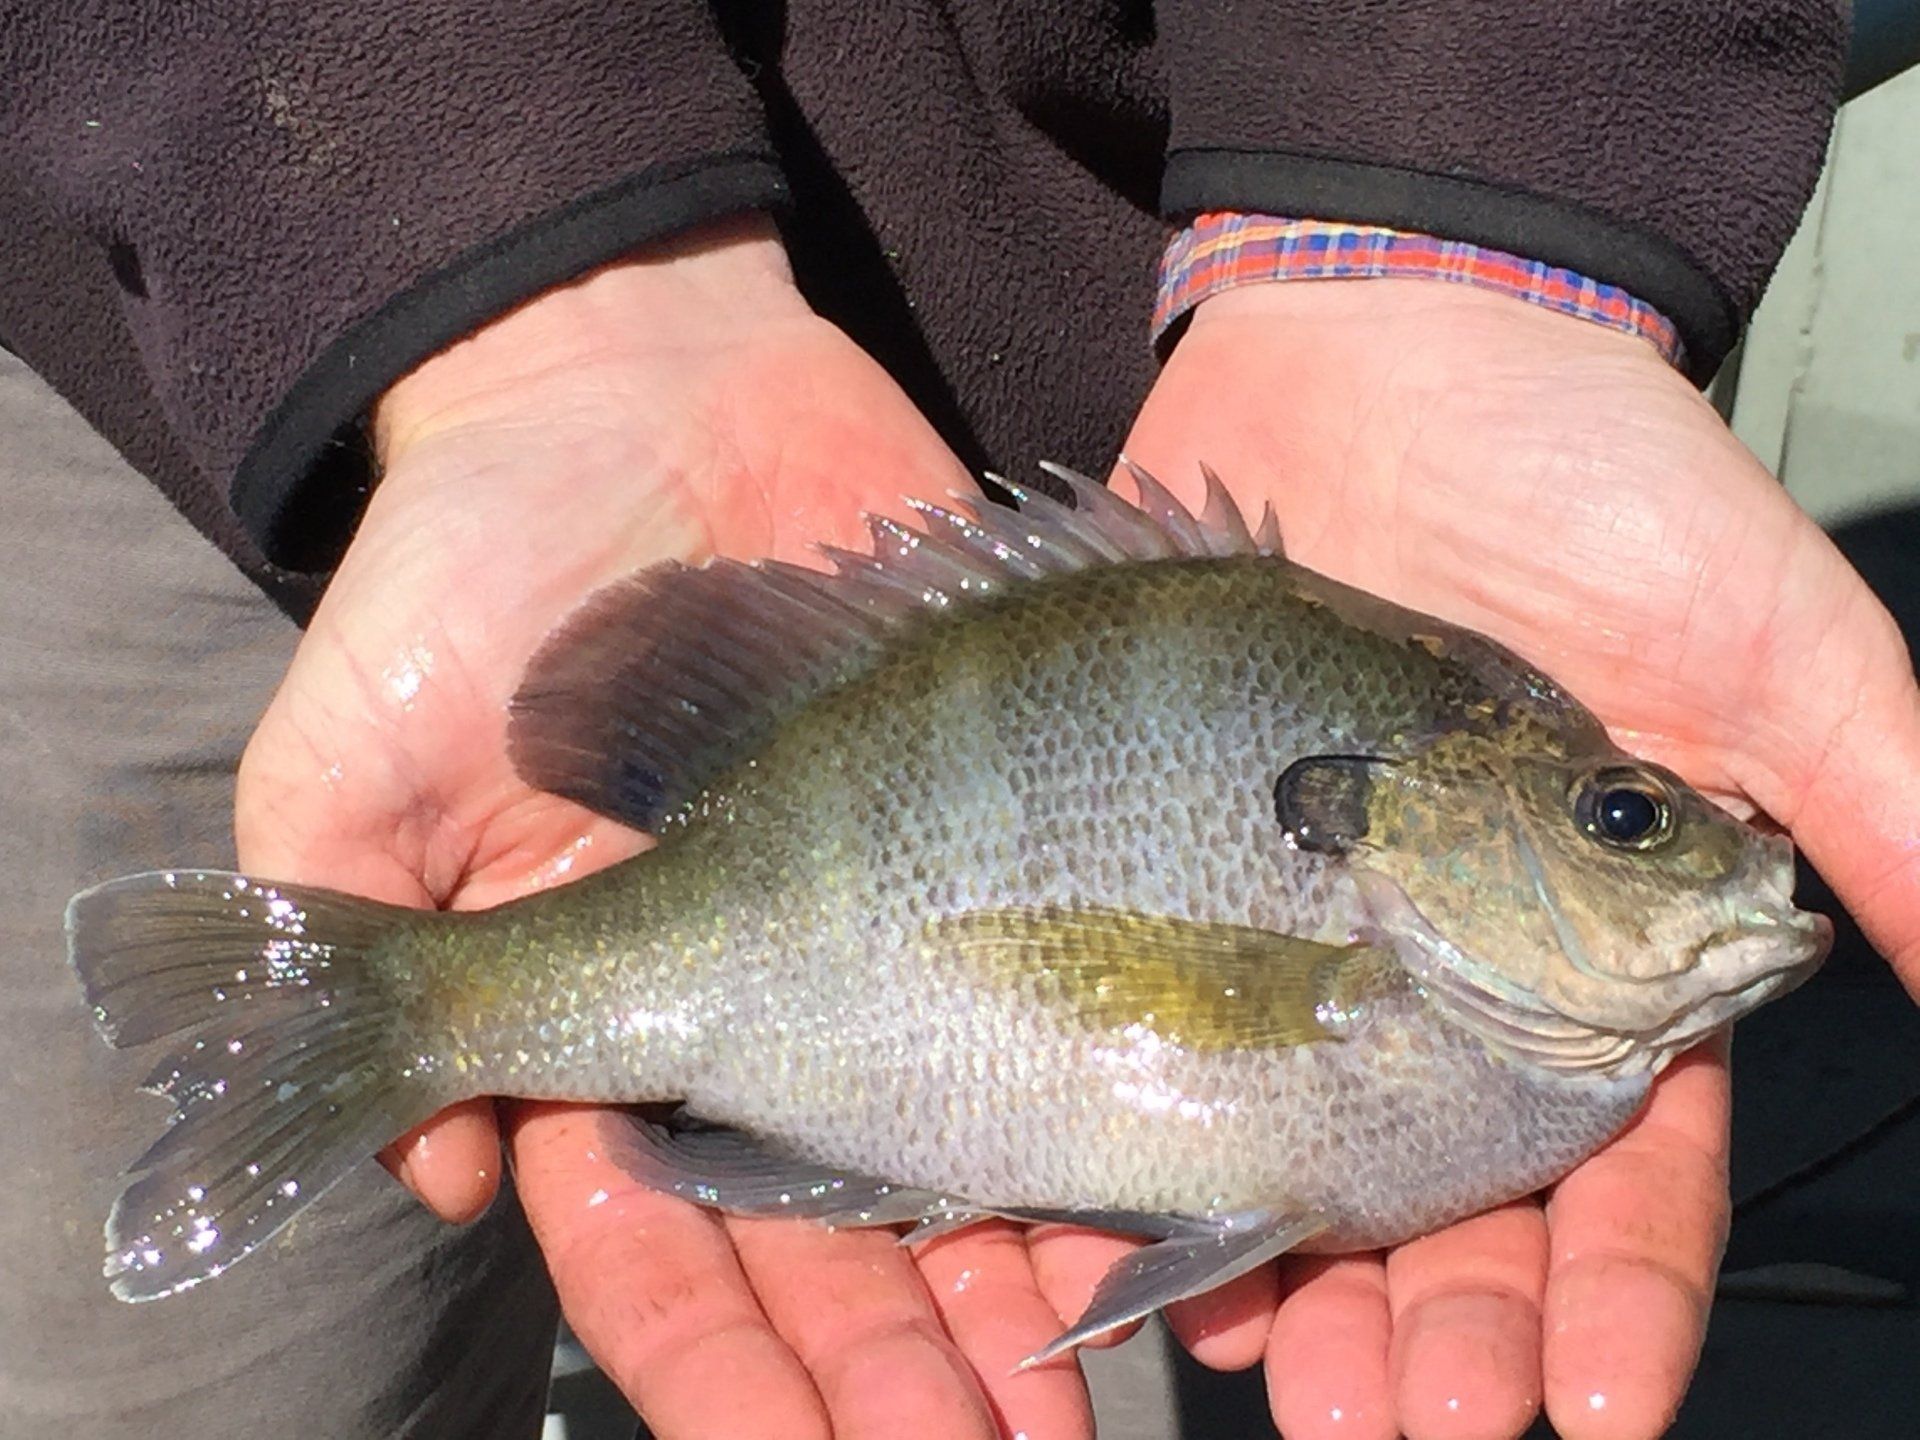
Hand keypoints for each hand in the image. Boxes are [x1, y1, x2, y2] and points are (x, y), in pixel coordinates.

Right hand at [234, 218, 1097, 1438]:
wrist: (634, 376)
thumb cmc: (467, 560)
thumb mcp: (354, 752)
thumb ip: (360, 948)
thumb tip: (432, 1185)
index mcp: (621, 1001)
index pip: (660, 1233)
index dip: (722, 1355)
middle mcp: (771, 979)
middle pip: (838, 1226)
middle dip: (889, 1359)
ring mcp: (895, 908)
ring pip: (969, 1135)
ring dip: (1014, 1277)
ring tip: (1072, 1390)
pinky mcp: (1012, 807)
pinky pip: (1076, 968)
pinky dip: (1108, 1076)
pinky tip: (1167, 1198)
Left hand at [1118, 278, 1919, 1439]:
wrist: (1387, 336)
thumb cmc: (1599, 473)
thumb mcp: (1771, 633)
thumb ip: (1874, 803)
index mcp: (1602, 944)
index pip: (1627, 1163)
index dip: (1618, 1291)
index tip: (1588, 1401)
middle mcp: (1441, 956)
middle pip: (1448, 1193)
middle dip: (1441, 1327)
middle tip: (1406, 1431)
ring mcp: (1293, 918)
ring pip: (1292, 1144)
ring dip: (1298, 1280)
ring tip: (1293, 1386)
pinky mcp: (1159, 852)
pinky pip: (1140, 1019)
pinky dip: (1139, 1132)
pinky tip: (1122, 1239)